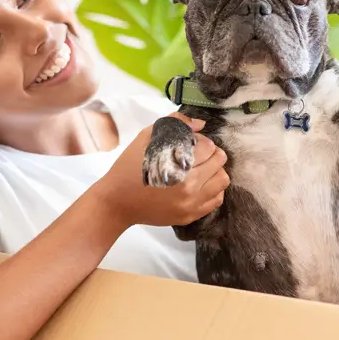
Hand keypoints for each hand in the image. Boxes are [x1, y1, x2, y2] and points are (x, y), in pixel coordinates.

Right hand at [95, 113, 228, 228]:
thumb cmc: (128, 168)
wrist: (116, 202)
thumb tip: (200, 125)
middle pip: (219, 162)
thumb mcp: (146, 138)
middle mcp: (188, 186)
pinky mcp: (189, 216)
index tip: (191, 143)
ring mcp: (190, 204)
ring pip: (222, 181)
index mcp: (177, 164)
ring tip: (201, 169)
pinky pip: (216, 200)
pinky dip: (212, 189)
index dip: (201, 140)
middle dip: (211, 153)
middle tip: (199, 154)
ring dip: (214, 171)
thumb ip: (174, 124)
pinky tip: (199, 184)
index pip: (208, 146)